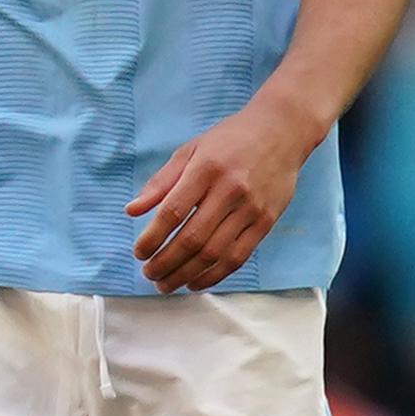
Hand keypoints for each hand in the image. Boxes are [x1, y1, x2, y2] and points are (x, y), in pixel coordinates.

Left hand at [128, 97, 318, 291]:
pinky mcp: (267, 221)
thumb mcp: (190, 149)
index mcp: (206, 169)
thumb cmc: (231, 139)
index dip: (152, 238)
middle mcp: (230, 190)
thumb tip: (132, 210)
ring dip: (187, 274)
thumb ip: (161, 181)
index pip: (173, 212)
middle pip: (192, 238)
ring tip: (167, 283)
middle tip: (149, 273)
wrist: (282, 131)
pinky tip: (197, 281)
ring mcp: (251, 208)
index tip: (139, 252)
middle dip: (165, 262)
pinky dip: (215, 274)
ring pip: (215, 252)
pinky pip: (239, 256)